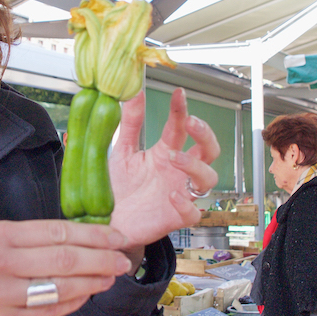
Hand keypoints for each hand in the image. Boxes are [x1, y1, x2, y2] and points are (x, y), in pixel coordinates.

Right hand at [0, 220, 131, 315]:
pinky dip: (75, 302)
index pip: (57, 231)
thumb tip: (86, 238)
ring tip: (110, 277)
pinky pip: (52, 311)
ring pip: (62, 287)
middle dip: (101, 258)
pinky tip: (86, 295)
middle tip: (123, 260)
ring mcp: (0, 296)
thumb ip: (33, 240)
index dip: (94, 235)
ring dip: (93, 282)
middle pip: (64, 259)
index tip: (117, 237)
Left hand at [108, 88, 220, 251]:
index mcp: (165, 153)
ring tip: (174, 157)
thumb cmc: (118, 188)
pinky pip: (193, 213)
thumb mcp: (121, 152)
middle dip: (205, 135)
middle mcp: (177, 172)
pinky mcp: (175, 218)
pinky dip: (185, 204)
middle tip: (191, 123)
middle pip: (208, 151)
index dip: (182, 110)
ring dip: (195, 165)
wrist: (107, 222)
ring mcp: (180, 194)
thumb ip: (130, 124)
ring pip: (207, 179)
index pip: (181, 128)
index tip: (179, 94)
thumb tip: (134, 93)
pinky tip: (172, 194)